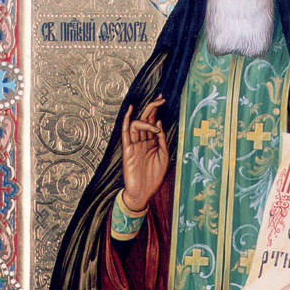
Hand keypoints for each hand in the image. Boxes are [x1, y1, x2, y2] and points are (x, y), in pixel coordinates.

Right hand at [121, 95, 168, 211]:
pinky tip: (129, 112)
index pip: (153, 121)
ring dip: (146, 120)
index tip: (162, 98)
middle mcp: (143, 140)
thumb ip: (162, 139)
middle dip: (152, 107)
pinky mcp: (127, 150)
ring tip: (155, 128)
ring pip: (136, 125)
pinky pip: (125, 134)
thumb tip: (158, 121)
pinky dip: (126, 121)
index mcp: (152, 141)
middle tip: (160, 98)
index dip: (156, 109)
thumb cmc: (154, 176)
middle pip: (145, 119)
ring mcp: (134, 145)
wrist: (144, 192)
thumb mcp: (164, 156)